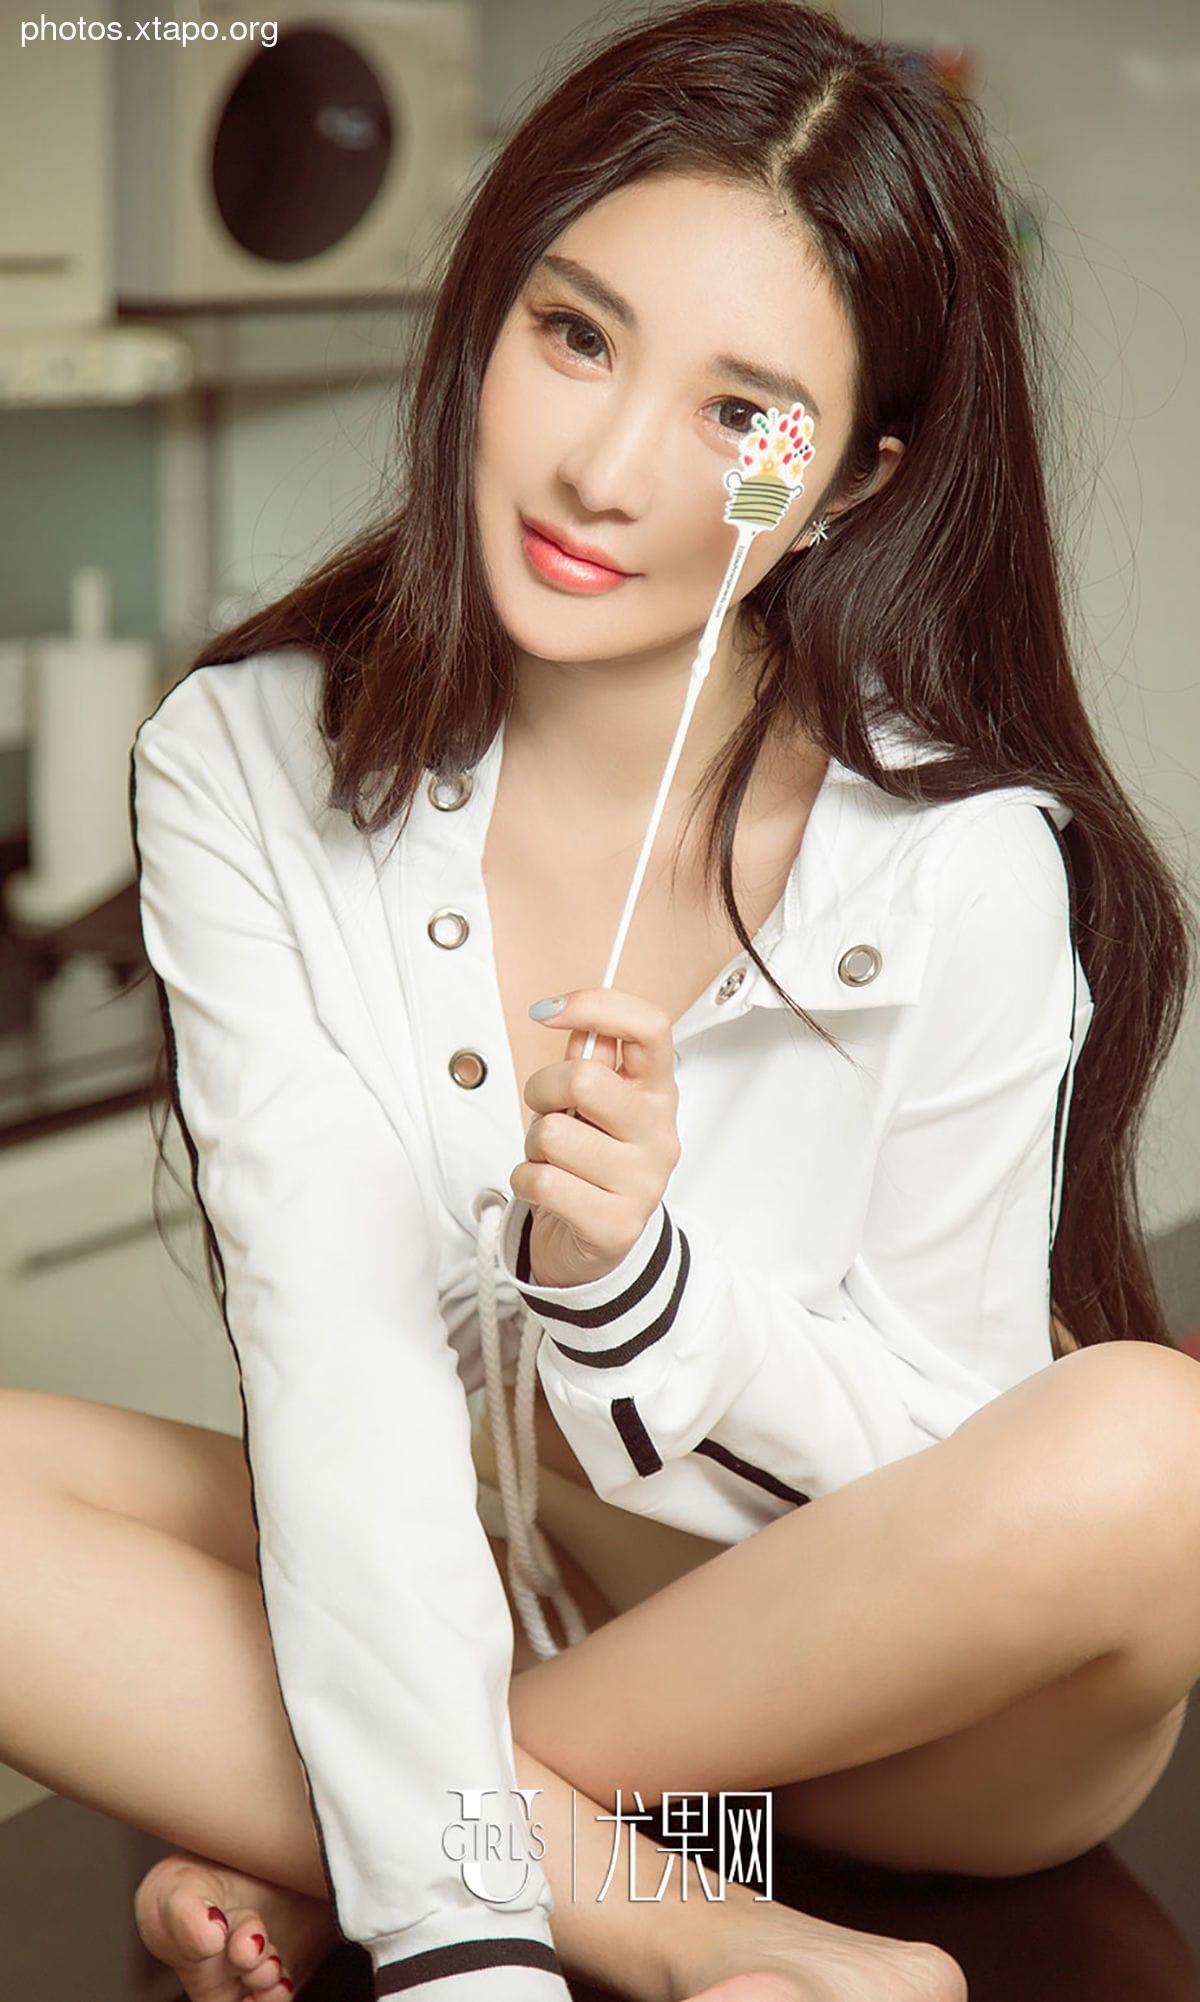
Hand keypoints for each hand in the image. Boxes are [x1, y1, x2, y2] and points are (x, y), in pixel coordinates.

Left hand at [510, 988, 681, 1289]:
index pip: (649, 1026)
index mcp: (657, 1092)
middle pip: (584, 1078)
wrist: (596, 1245)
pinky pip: (542, 1182)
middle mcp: (659, 1133)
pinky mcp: (617, 1224)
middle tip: (546, 1112)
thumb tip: (567, 1015)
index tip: (547, 1011)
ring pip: (552, 1135)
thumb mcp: (593, 1105)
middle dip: (541, 1091)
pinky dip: (526, 1182)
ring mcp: (643, 1181)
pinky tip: (547, 1190)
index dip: (595, 1005)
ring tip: (553, 1160)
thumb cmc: (590, 1163)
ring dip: (534, 1147)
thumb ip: (588, 1060)